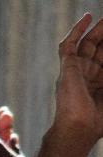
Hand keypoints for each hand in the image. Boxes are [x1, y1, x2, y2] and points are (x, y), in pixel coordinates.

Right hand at [53, 14, 102, 145]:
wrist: (80, 127)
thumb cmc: (99, 119)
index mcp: (100, 83)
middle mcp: (88, 75)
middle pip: (98, 48)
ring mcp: (76, 70)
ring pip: (86, 43)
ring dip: (96, 30)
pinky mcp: (67, 67)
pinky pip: (69, 45)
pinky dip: (77, 30)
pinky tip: (88, 18)